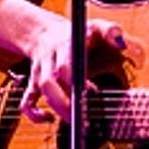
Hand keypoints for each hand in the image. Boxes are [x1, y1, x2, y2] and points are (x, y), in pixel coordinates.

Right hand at [19, 18, 137, 122]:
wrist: (44, 31)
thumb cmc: (77, 33)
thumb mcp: (95, 25)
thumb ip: (110, 31)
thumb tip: (121, 42)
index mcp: (65, 45)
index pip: (65, 64)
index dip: (74, 79)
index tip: (89, 91)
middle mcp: (49, 59)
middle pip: (49, 81)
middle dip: (64, 101)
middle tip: (83, 116)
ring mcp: (40, 72)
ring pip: (40, 91)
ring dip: (56, 108)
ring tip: (75, 123)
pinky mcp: (34, 83)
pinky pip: (26, 100)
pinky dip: (34, 114)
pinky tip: (48, 119)